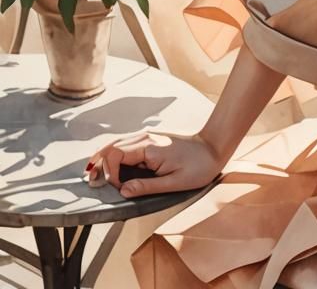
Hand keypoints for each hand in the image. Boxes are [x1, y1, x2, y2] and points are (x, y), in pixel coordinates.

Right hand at [84, 130, 225, 198]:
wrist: (214, 148)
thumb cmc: (198, 166)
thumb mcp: (173, 182)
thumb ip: (146, 186)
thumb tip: (122, 191)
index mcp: (150, 147)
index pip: (115, 155)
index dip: (108, 172)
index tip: (114, 188)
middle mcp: (146, 137)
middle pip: (112, 146)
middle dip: (99, 164)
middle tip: (91, 182)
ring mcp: (148, 136)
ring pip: (118, 144)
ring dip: (104, 159)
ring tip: (95, 175)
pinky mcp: (151, 139)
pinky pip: (127, 145)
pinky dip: (115, 155)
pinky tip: (111, 167)